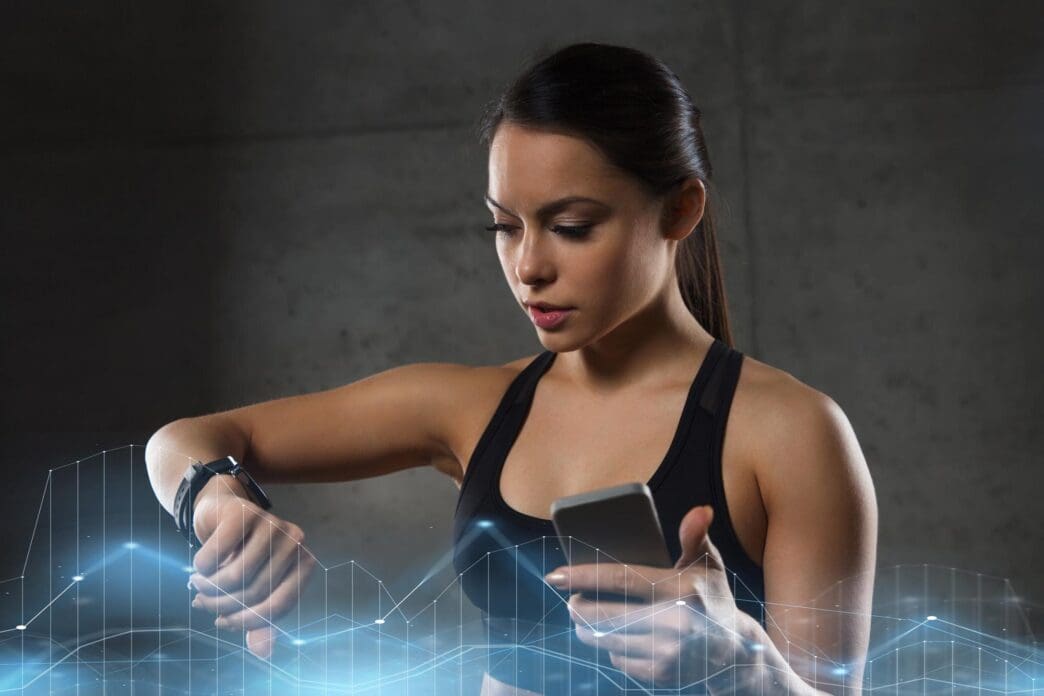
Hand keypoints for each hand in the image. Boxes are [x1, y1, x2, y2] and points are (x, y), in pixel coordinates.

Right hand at [188, 478, 316, 658]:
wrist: (222, 513)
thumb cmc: (242, 556)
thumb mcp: (253, 588)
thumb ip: (259, 620)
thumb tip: (263, 653)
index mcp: (304, 563)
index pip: (279, 606)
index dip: (246, 621)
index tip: (222, 622)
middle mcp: (296, 541)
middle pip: (255, 592)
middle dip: (221, 605)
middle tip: (201, 603)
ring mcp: (272, 523)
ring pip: (236, 575)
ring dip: (208, 588)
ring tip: (198, 586)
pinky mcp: (244, 511)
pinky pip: (216, 554)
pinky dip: (201, 566)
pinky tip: (199, 566)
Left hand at [545, 505, 756, 688]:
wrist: (735, 654)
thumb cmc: (712, 599)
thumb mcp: (708, 565)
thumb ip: (695, 537)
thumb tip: (700, 510)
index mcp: (679, 589)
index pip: (619, 579)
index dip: (583, 576)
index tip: (555, 575)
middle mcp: (673, 623)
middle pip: (603, 614)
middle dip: (578, 606)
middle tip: (571, 598)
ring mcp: (666, 653)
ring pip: (605, 639)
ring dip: (587, 627)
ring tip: (585, 615)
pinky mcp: (661, 674)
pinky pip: (618, 659)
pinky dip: (611, 648)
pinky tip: (614, 637)